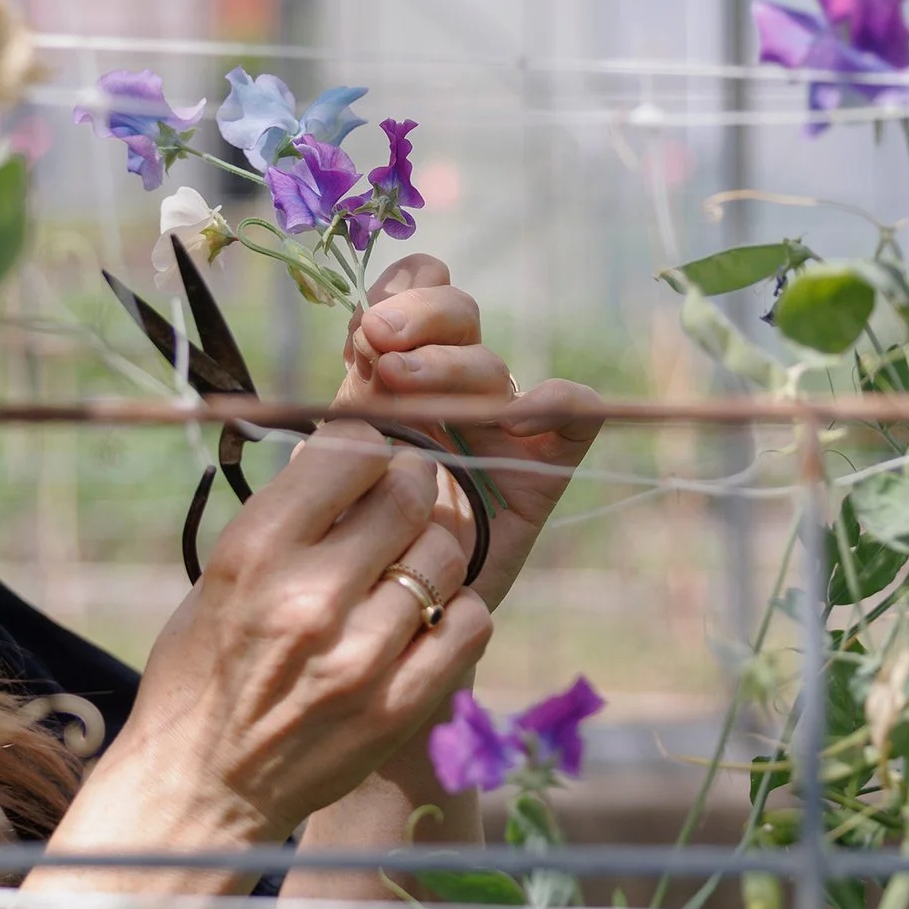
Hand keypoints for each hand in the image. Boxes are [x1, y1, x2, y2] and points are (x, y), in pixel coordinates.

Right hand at [110, 423, 491, 841]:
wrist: (198, 785)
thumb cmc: (203, 668)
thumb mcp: (222, 575)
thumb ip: (290, 517)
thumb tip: (357, 454)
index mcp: (254, 553)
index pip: (352, 450)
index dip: (368, 449)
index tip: (365, 465)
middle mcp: (308, 599)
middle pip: (409, 496)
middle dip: (411, 487)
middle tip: (400, 504)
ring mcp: (359, 658)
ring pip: (446, 555)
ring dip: (433, 550)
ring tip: (406, 568)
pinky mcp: (396, 708)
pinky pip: (470, 623)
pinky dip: (457, 611)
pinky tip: (426, 619)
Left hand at [339, 254, 600, 609]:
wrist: (385, 616)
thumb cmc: (346, 537)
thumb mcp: (332, 458)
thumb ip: (345, 395)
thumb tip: (360, 336)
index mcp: (397, 369)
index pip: (412, 293)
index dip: (394, 292)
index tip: (362, 326)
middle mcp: (452, 387)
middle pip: (457, 316)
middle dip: (417, 316)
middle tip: (378, 343)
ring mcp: (501, 426)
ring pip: (492, 365)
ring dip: (447, 364)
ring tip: (398, 382)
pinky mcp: (542, 470)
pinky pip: (575, 418)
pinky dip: (559, 403)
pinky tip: (521, 417)